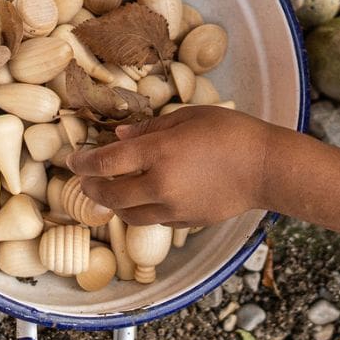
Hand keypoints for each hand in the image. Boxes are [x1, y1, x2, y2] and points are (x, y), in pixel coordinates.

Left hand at [68, 105, 276, 226]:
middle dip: (92, 186)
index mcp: (159, 153)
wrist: (266, 168)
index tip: (73, 160)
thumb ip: (150, 128)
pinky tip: (148, 197)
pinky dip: (144, 210)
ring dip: (115, 203)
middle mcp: (160, 185)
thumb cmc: (231, 132)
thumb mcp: (189, 117)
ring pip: (129, 214)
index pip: (106, 162)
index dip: (83, 162)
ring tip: (111, 191)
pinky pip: (155, 219)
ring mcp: (174, 208)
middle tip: (85, 179)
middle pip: (110, 194)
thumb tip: (119, 137)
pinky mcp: (187, 222)